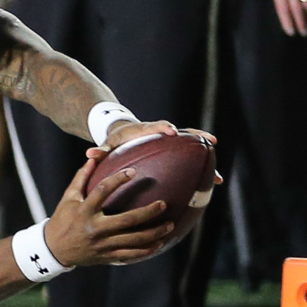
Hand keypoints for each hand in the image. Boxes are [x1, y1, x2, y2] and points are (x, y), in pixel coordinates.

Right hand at [43, 158, 174, 267]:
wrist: (54, 249)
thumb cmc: (63, 218)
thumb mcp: (68, 197)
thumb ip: (81, 178)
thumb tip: (93, 157)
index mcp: (84, 211)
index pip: (102, 191)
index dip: (118, 180)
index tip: (133, 171)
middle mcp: (95, 228)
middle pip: (127, 221)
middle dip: (147, 212)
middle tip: (164, 203)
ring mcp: (102, 244)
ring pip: (133, 240)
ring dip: (154, 233)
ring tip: (170, 224)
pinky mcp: (106, 256)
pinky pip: (130, 255)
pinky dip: (146, 250)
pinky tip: (159, 243)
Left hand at [90, 120, 218, 159]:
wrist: (124, 133)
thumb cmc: (115, 141)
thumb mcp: (108, 145)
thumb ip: (101, 150)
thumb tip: (89, 155)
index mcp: (144, 129)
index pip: (154, 125)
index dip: (163, 127)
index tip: (171, 130)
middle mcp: (161, 132)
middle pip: (181, 131)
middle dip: (194, 135)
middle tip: (207, 140)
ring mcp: (171, 141)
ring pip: (192, 144)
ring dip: (205, 153)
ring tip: (217, 166)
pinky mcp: (176, 149)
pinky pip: (192, 156)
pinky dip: (203, 167)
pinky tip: (215, 181)